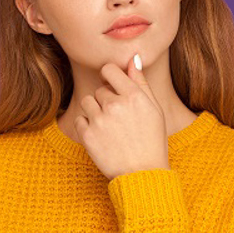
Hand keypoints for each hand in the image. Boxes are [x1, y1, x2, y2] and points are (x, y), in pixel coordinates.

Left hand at [74, 52, 169, 179]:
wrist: (142, 174)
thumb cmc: (152, 141)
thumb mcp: (154, 110)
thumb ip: (141, 83)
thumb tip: (133, 59)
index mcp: (134, 96)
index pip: (109, 69)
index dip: (110, 76)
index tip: (113, 87)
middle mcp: (115, 105)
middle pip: (99, 89)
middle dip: (106, 100)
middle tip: (119, 118)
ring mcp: (99, 120)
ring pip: (87, 102)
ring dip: (95, 111)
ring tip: (109, 126)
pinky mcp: (87, 136)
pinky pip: (79, 120)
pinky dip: (87, 127)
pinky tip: (101, 136)